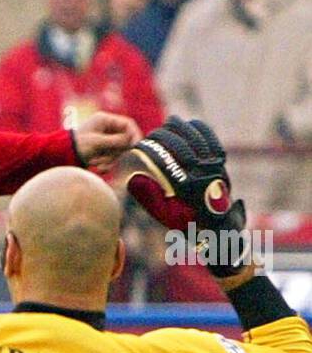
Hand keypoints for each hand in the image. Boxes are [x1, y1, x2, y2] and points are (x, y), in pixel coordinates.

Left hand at [73, 112, 140, 171]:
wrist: (59, 156)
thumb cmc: (76, 145)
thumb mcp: (96, 142)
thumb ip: (115, 141)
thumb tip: (131, 141)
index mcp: (104, 120)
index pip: (127, 124)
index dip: (134, 135)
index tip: (135, 146)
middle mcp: (106, 129)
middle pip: (124, 140)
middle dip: (117, 152)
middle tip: (108, 159)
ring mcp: (104, 141)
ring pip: (118, 152)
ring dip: (109, 160)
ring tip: (96, 163)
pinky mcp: (101, 152)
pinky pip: (111, 159)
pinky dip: (105, 164)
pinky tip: (95, 166)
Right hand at [117, 115, 248, 277]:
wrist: (221, 230)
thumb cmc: (189, 224)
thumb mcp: (166, 215)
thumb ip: (149, 196)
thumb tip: (132, 177)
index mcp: (187, 190)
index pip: (166, 162)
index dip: (151, 150)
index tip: (140, 145)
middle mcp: (202, 176)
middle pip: (181, 147)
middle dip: (165, 136)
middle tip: (152, 134)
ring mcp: (214, 168)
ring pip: (198, 140)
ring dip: (182, 129)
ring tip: (169, 122)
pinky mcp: (221, 164)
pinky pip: (211, 141)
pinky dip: (201, 130)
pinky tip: (191, 123)